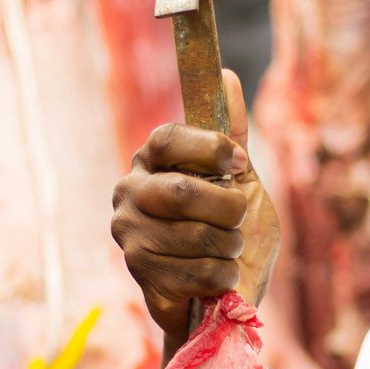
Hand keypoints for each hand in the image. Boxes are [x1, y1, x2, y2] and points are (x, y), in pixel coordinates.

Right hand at [111, 68, 281, 358]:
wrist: (226, 294)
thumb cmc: (230, 233)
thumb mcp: (240, 180)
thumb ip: (231, 134)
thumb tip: (227, 75)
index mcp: (151, 162)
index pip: (169, 138)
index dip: (210, 149)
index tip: (239, 162)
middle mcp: (129, 193)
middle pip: (183, 192)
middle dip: (227, 209)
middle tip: (237, 219)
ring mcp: (130, 234)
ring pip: (197, 235)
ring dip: (230, 246)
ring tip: (227, 251)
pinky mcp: (140, 274)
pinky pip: (198, 270)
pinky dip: (223, 275)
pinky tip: (218, 276)